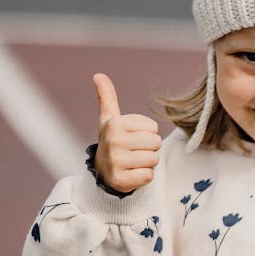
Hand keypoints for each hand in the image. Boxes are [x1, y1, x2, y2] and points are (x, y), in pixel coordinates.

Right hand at [93, 73, 161, 191]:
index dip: (147, 134)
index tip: (132, 138)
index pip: (153, 128)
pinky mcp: (121, 180)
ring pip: (154, 160)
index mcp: (115, 124)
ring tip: (133, 162)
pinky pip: (148, 176)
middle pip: (155, 143)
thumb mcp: (109, 119)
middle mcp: (114, 142)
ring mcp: (116, 162)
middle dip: (149, 149)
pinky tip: (131, 174)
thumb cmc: (113, 141)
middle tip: (134, 152)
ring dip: (147, 163)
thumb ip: (107, 97)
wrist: (101, 172)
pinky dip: (144, 177)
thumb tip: (98, 75)